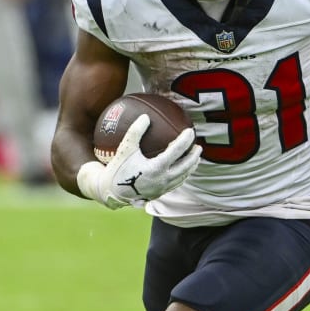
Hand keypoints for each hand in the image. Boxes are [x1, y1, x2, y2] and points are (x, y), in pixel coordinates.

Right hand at [77, 114, 200, 208]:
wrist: (111, 192)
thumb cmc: (118, 168)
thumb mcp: (125, 148)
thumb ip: (135, 131)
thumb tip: (146, 116)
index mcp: (156, 168)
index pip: (177, 151)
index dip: (185, 140)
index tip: (191, 131)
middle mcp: (163, 179)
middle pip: (186, 166)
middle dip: (194, 156)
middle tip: (198, 146)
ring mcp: (163, 188)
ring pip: (183, 177)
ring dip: (191, 167)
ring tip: (195, 158)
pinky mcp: (160, 194)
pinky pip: (176, 184)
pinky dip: (183, 175)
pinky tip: (183, 170)